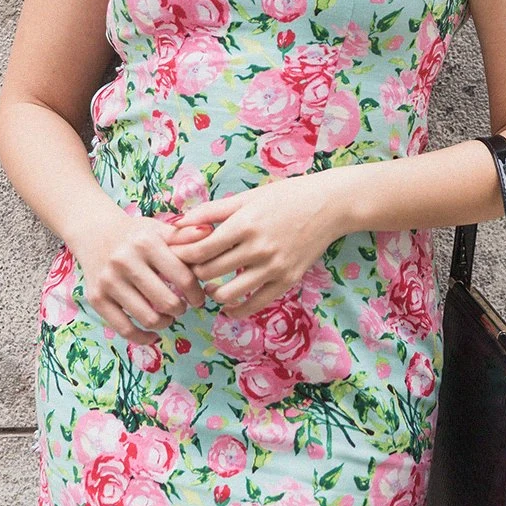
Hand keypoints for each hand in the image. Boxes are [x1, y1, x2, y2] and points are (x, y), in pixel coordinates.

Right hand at [69, 206, 212, 344]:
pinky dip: (143, 337)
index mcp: (146, 242)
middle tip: (182, 307)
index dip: (196, 293)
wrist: (94, 231)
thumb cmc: (135, 233)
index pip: (182, 277)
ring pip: (147, 317)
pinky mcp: (96, 297)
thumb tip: (210, 233)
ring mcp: (109, 281)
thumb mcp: (159, 228)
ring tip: (169, 317)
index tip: (199, 299)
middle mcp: (125, 261)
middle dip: (180, 309)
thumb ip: (184, 235)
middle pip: (166, 301)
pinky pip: (123, 328)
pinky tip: (153, 334)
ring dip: (164, 322)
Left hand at [168, 177, 345, 317]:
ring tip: (209, 286)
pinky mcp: (287, 280)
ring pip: (227, 293)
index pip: (200, 250)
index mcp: (244, 224)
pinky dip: (236, 309)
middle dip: (194, 272)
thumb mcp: (247, 197)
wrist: (329, 205)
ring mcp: (273, 267)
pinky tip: (229, 306)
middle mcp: (258, 248)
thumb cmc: (286, 196)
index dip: (182, 255)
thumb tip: (177, 224)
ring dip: (212, 293)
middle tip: (189, 270)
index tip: (176, 255)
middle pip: (209, 272)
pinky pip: (255, 304)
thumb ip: (211, 211)